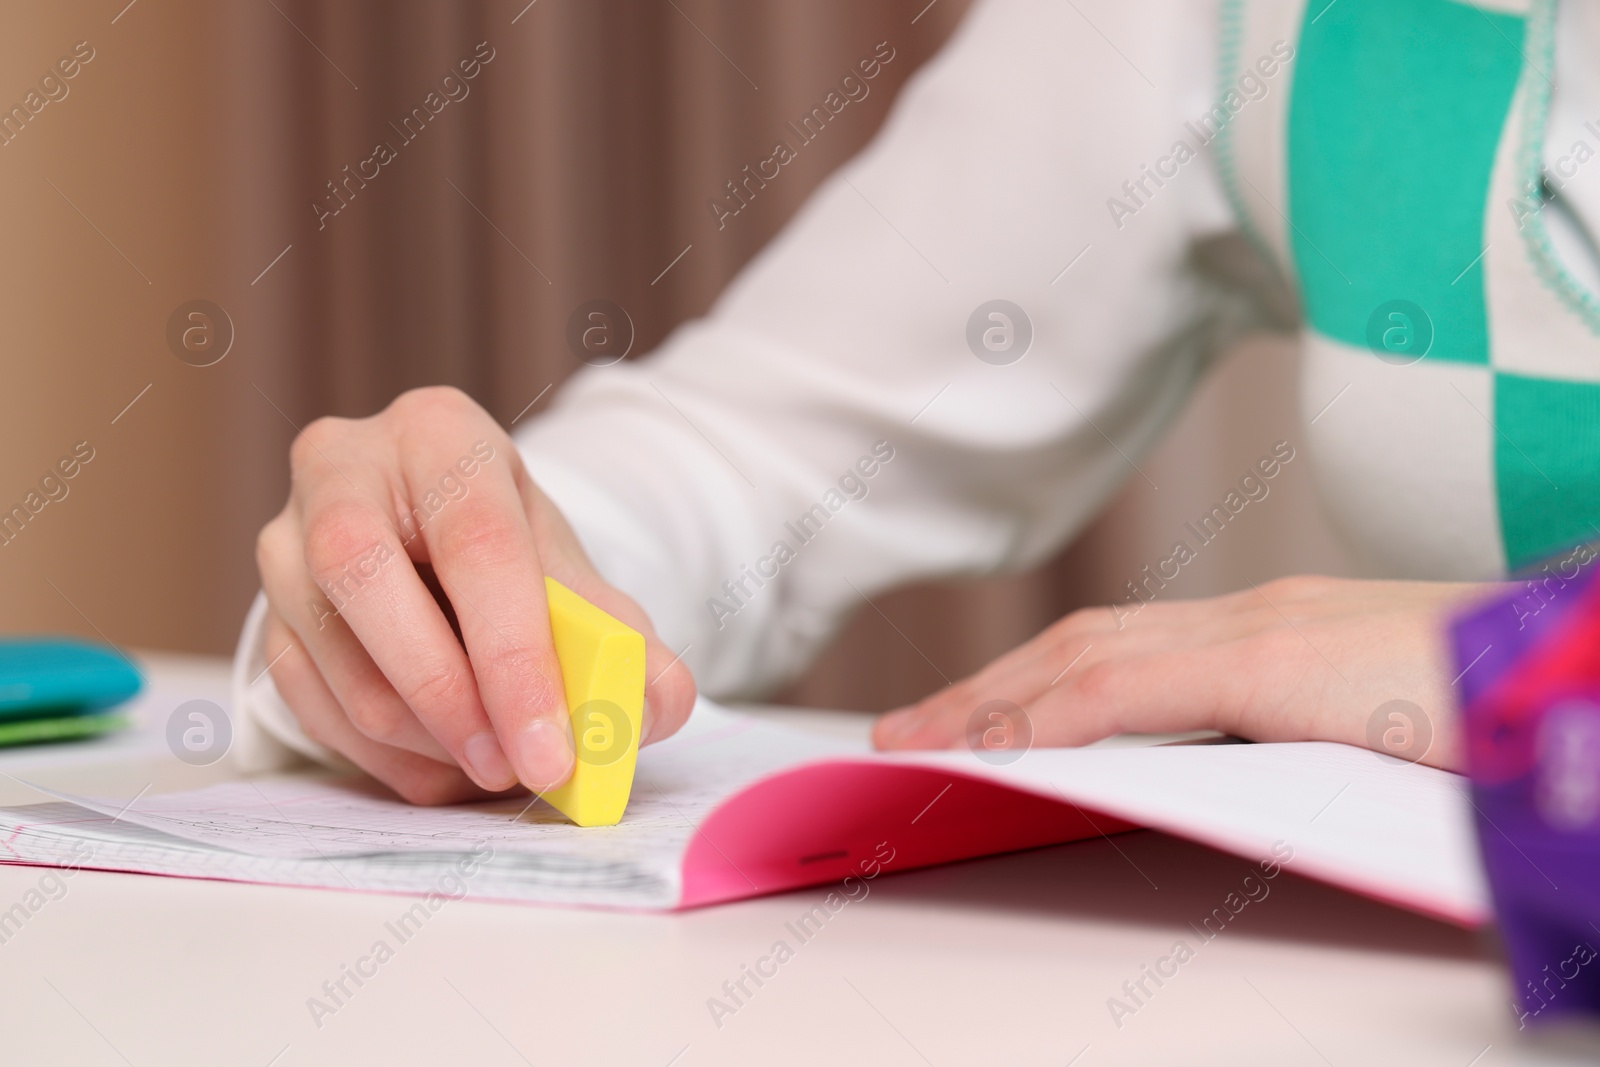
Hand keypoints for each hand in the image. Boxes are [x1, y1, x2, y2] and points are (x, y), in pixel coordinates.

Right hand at [254, 387, 696, 803]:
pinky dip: (389, 758)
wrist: (426, 538)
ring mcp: (283, 541)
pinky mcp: (262, 615)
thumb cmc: (505, 549)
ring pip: (339, 664)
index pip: (475, 541)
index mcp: (438, 434)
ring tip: (496, 765)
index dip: (515, 654)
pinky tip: (448, 762)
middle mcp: (342, 468)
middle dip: (452, 698)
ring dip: (426, 741)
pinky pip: (314, 710)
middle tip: (515, 768)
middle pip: (368, 581)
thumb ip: (624, 638)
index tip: (552, 747)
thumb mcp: (570, 571)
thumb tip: (658, 706)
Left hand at [871, 576, 1489, 770]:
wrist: (1571, 665)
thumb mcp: (1372, 727)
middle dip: (986, 687)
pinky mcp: (1278, 660)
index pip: (1117, 648)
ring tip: (917, 739)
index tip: (968, 718)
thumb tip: (1241, 785)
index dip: (1031, 682)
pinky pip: (1131, 684)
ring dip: (993, 697)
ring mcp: (1262, 629)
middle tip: (907, 730)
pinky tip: (998, 742)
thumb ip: (1297, 742)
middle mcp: (1253, 616)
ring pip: (1085, 657)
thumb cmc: (1494, 704)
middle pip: (1080, 645)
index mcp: (1273, 631)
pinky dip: (1054, 710)